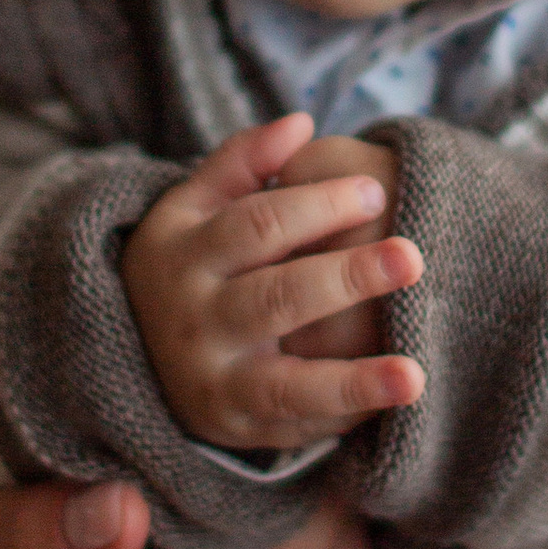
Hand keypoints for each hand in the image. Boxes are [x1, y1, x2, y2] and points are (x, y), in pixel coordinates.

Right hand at [123, 112, 422, 450]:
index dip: (318, 207)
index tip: (376, 192)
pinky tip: (396, 400)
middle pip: (277, 298)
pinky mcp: (239, 427)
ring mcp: (214, 381)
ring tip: (414, 376)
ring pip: (287, 384)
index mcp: (184, 254)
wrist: (133, 350)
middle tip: (412, 257)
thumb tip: (300, 121)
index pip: (257, 226)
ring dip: (354, 382)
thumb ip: (243, 161)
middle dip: (347, 280)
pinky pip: (300, 424)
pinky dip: (348, 413)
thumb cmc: (193, 261)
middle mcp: (194, 322)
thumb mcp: (196, 207)